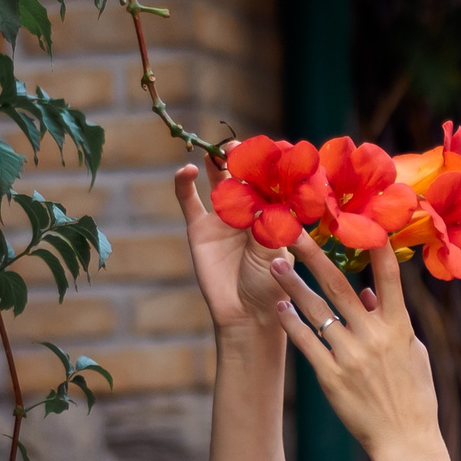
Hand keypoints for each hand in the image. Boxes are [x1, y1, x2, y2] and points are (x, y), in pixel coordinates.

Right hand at [176, 163, 286, 338]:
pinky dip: (184, 184)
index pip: (268, 180)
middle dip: (240, 159)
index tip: (265, 151)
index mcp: (272, 212)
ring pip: (217, 182)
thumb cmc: (271, 284)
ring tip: (216, 152)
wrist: (245, 313)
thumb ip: (267, 223)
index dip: (265, 165)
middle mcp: (248, 210)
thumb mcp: (275, 250)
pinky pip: (189, 201)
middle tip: (237, 147)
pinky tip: (186, 170)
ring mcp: (222, 218)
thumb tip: (261, 195)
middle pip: (242, 175)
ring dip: (216, 164)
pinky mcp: (199, 228)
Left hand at [268, 236, 444, 460]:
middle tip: (294, 232)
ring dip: (294, 285)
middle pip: (339, 286)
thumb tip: (368, 291)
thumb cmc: (415, 396)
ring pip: (317, 311)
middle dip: (314, 255)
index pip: (388, 277)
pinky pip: (306, 343)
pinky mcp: (331, 377)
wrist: (406, 441)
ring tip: (275, 264)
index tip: (360, 219)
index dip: (375, 246)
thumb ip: (391, 320)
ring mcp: (350, 357)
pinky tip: (278, 307)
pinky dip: (291, 323)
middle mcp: (373, 337)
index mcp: (399, 327)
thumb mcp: (412, 353)